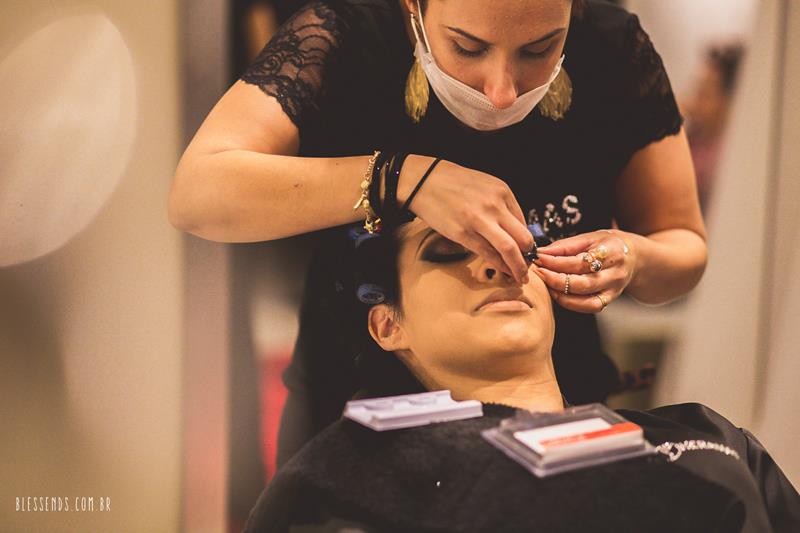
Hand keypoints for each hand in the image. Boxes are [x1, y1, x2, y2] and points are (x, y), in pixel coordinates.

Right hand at [400, 156, 533, 282]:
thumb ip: (500, 205)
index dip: (528, 242)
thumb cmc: (453, 183)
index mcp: (502, 192)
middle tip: (528, 267)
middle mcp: (495, 205)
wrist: (424, 181)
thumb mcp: (484, 185)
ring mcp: (479, 220)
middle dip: (529, 257)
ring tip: (521, 277)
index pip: (524, 224)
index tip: (527, 253)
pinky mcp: (462, 233)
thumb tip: (512, 229)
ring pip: (509, 249)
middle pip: (523, 238)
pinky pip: (488, 253)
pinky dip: (499, 265)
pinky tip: (504, 270)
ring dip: (518, 267)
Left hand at [532, 230, 635, 312]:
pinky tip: (557, 294)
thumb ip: (565, 246)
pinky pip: (590, 307)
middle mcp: (615, 273)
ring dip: (561, 294)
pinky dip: (571, 303)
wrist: (635, 257)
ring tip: (545, 284)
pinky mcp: (610, 300)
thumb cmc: (607, 245)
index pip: (579, 261)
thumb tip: (541, 253)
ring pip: (586, 299)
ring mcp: (614, 289)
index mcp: (611, 252)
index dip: (555, 262)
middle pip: (582, 283)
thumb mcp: (589, 238)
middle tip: (537, 273)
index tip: (538, 258)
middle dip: (555, 279)